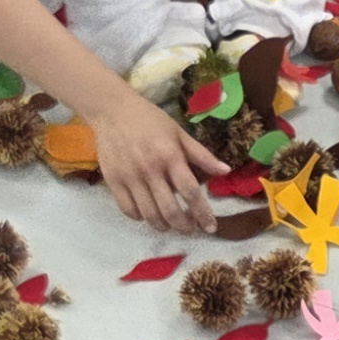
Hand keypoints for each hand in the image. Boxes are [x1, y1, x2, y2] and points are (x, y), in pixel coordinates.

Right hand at [97, 92, 226, 236]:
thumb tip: (226, 171)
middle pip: (170, 210)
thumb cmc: (150, 120)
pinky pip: (128, 210)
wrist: (112, 110)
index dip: (203, 213)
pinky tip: (148, 215)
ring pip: (149, 214)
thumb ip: (202, 155)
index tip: (210, 227)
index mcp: (170, 156)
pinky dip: (140, 218)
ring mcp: (130, 177)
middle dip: (184, 226)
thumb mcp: (179, 133)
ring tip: (171, 226)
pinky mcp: (113, 181)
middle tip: (191, 230)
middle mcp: (150, 169)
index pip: (190, 192)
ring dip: (164, 226)